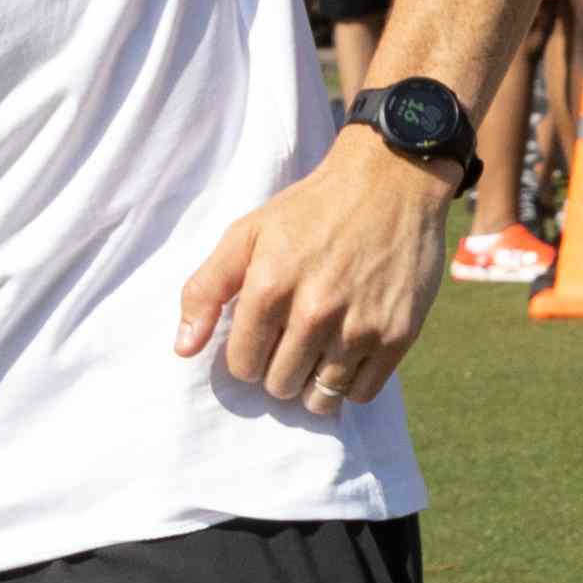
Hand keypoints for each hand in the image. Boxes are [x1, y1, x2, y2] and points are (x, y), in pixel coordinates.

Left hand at [176, 141, 454, 419]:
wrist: (389, 184)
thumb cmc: (311, 209)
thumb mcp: (247, 234)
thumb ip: (206, 290)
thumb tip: (183, 349)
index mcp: (270, 288)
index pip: (243, 365)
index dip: (247, 353)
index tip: (262, 334)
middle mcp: (314, 313)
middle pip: (280, 385)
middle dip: (279, 368)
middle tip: (292, 340)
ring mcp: (360, 327)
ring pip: (321, 398)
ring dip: (313, 383)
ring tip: (318, 352)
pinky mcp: (398, 335)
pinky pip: (363, 393)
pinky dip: (350, 383)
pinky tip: (348, 355)